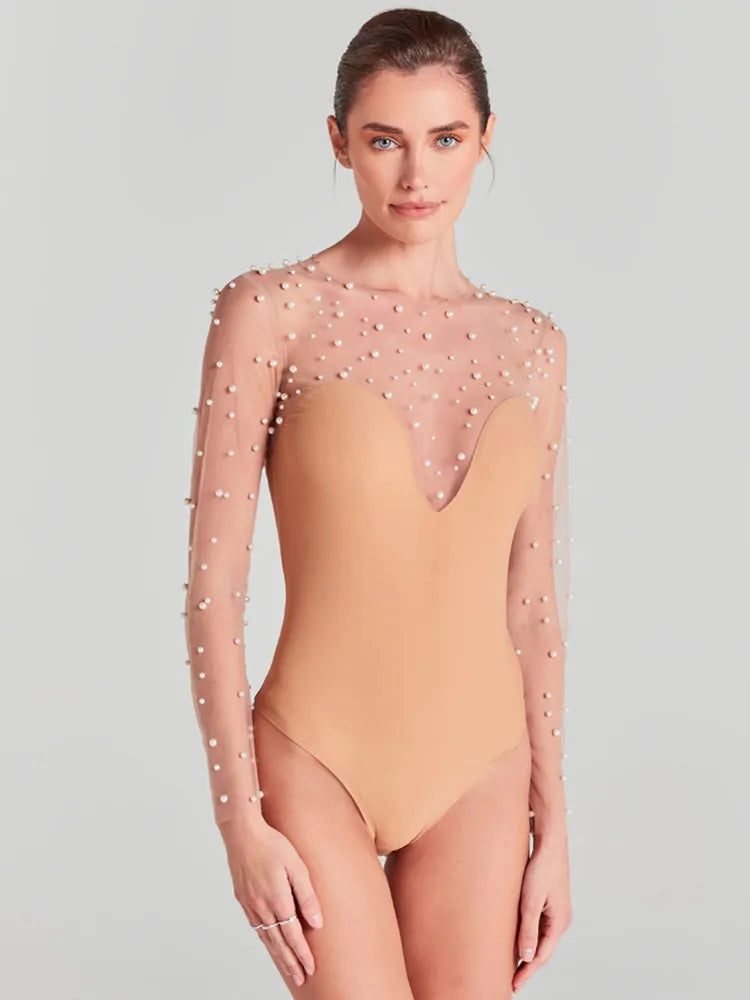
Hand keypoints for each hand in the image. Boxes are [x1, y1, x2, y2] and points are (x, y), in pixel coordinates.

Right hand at [220, 817, 323, 987]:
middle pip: (279, 944)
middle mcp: (262, 908)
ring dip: (278, 956)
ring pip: (266, 938)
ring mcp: (250, 905)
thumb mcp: (297, 866)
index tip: (311, 968)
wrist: (242, 833)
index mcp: (278, 901)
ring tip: (288, 968)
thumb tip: (317, 923)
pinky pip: (256, 927)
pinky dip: (265, 940)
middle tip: (300, 978)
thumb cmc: (272, 844)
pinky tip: (270, 943)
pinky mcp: (243, 900)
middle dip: (291, 963)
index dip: (303, 954)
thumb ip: (307, 895)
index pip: (293, 936)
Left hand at [512, 841, 571, 991]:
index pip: (542, 956)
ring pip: (540, 938)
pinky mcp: (548, 902)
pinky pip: (538, 926)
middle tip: (511, 980)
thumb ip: (528, 930)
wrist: (549, 843)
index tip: (513, 985)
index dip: (527, 972)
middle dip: (527, 966)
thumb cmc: (541, 868)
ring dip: (527, 951)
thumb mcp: (530, 901)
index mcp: (559, 923)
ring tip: (510, 964)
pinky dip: (528, 935)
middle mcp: (560, 920)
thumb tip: (527, 958)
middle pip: (542, 950)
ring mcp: (555, 911)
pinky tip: (516, 938)